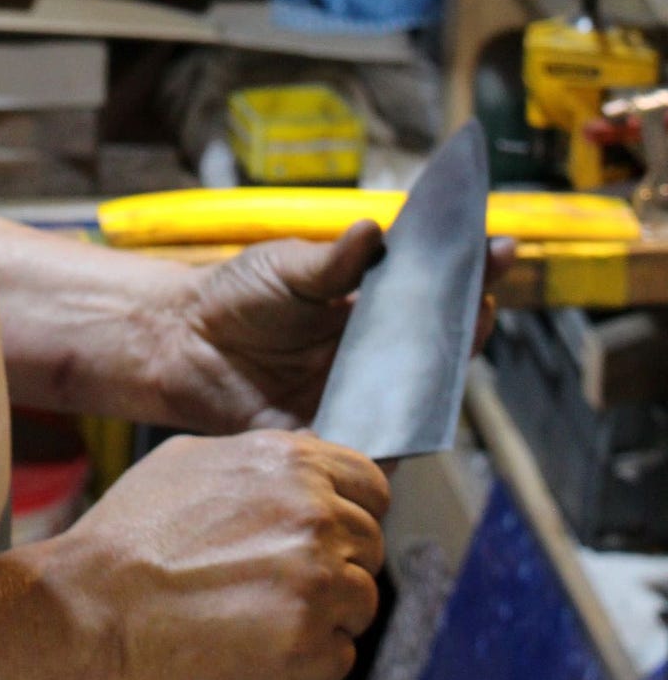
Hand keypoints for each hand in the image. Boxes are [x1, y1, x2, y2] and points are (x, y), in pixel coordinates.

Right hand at [54, 428, 389, 679]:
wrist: (96, 608)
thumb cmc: (129, 536)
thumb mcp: (189, 461)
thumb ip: (258, 461)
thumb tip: (297, 466)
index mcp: (289, 462)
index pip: (372, 484)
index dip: (357, 511)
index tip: (337, 533)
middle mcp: (314, 514)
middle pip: (372, 545)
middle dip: (340, 565)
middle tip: (288, 583)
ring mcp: (316, 580)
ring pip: (362, 602)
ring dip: (328, 615)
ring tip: (267, 618)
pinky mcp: (307, 642)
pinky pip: (340, 657)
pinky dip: (310, 661)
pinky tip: (260, 648)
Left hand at [171, 227, 515, 435]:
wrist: (180, 341)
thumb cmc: (237, 297)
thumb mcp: (286, 268)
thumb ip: (332, 261)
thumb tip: (374, 230)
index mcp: (369, 310)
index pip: (432, 293)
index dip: (469, 274)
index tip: (498, 249)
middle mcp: (372, 359)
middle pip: (438, 351)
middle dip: (468, 326)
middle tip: (484, 303)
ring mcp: (353, 399)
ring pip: (413, 403)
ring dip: (437, 386)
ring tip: (452, 357)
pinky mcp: (325, 438)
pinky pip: (366, 450)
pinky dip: (386, 442)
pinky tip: (401, 421)